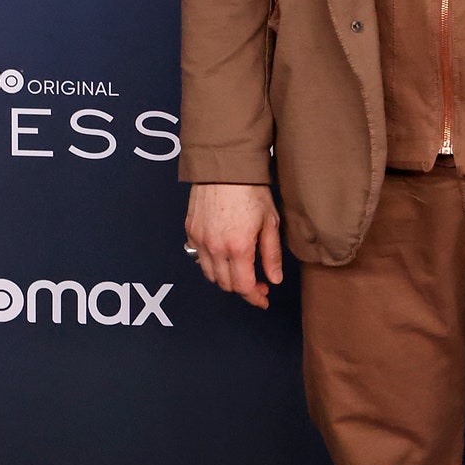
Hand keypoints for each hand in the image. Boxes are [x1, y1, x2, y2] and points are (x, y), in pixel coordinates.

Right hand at [186, 183, 282, 308]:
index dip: (255, 297)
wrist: (224, 166)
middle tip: (258, 282)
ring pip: (210, 275)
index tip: (264, 298)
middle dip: (243, 288)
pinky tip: (223, 255)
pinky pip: (198, 257)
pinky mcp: (190, 231)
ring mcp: (199, 240)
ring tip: (241, 269)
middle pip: (226, 285)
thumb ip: (271, 254)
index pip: (244, 287)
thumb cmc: (251, 190)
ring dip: (226, 278)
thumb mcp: (270, 222)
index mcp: (238, 248)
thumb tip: (274, 279)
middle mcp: (215, 248)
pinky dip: (210, 263)